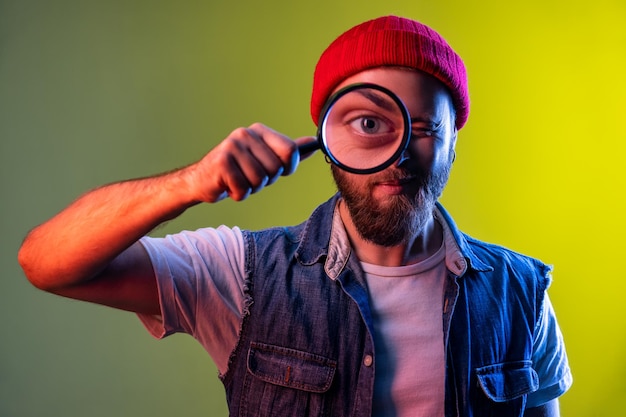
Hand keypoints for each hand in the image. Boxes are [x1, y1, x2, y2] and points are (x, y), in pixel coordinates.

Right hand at [187, 123, 315, 202]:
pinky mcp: (222, 163)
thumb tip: (313, 143)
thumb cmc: (239, 171)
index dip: (286, 167)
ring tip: (238, 181)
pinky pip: (244, 189)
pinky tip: (228, 186)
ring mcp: (232, 147)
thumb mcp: (266, 159)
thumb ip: (289, 152)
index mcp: (259, 131)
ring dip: (251, 188)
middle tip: (248, 176)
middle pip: (276, 169)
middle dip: (265, 180)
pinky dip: (238, 194)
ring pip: (260, 180)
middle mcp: (245, 134)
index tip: (273, 170)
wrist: (202, 181)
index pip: (290, 150)